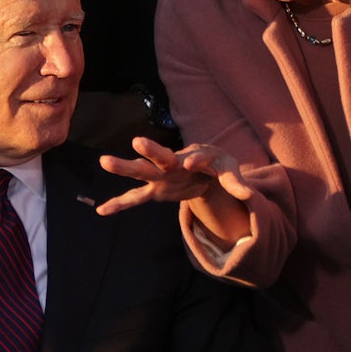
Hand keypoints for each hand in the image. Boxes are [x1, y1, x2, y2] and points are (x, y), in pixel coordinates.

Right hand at [96, 137, 251, 214]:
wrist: (206, 169)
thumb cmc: (218, 165)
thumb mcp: (231, 171)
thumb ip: (237, 182)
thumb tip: (248, 195)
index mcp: (196, 155)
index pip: (196, 156)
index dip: (195, 159)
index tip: (191, 162)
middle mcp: (175, 162)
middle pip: (162, 156)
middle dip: (151, 150)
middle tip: (138, 141)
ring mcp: (162, 176)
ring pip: (142, 171)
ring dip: (125, 167)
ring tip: (104, 161)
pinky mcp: (156, 190)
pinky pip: (135, 198)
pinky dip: (120, 204)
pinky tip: (102, 210)